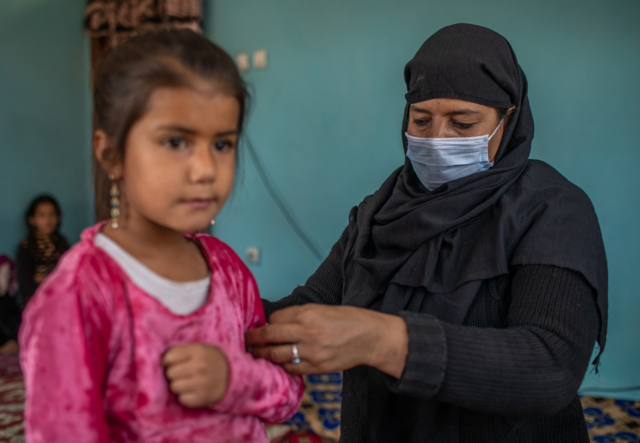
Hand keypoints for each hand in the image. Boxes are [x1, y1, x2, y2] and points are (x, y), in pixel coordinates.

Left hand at [162, 343, 228, 407]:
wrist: (230, 375)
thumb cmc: (208, 360)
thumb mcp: (198, 349)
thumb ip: (180, 351)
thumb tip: (158, 362)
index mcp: (198, 351)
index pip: (169, 357)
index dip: (168, 361)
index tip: (173, 363)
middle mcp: (200, 366)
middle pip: (170, 373)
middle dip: (174, 374)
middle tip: (183, 373)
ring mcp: (202, 383)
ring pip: (174, 387)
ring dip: (178, 385)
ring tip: (188, 382)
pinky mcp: (202, 398)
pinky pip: (182, 399)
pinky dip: (185, 396)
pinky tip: (193, 391)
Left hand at [245, 304, 407, 377]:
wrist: (371, 338)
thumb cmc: (349, 320)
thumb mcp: (323, 309)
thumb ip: (300, 316)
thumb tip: (277, 322)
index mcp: (308, 313)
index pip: (275, 318)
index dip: (265, 322)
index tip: (260, 326)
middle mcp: (307, 331)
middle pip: (269, 335)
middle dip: (254, 338)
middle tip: (246, 340)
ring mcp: (311, 351)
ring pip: (276, 354)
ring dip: (263, 354)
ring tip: (255, 353)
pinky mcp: (317, 367)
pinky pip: (291, 368)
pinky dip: (282, 366)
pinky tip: (277, 363)